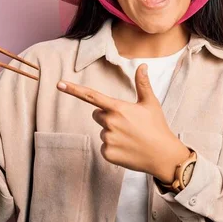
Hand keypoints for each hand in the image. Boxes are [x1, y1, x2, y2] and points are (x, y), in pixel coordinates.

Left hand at [56, 63, 189, 182]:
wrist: (163, 156)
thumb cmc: (157, 127)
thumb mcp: (150, 103)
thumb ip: (142, 84)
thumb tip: (142, 65)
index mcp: (118, 108)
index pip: (92, 96)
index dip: (74, 90)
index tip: (59, 84)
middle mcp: (110, 123)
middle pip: (97, 115)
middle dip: (108, 117)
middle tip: (127, 124)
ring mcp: (108, 139)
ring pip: (102, 132)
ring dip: (113, 133)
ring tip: (131, 138)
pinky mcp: (108, 154)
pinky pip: (105, 147)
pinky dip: (114, 148)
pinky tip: (128, 149)